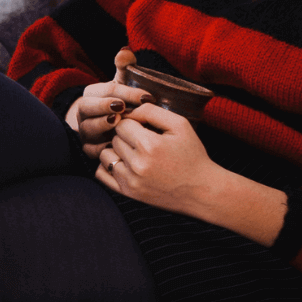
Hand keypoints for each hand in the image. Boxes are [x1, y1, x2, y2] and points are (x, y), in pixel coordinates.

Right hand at [65, 47, 154, 158]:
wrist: (112, 130)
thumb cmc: (122, 102)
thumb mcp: (124, 84)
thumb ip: (125, 67)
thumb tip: (125, 50)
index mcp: (91, 94)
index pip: (107, 89)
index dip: (126, 92)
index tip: (147, 97)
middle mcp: (84, 113)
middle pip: (88, 107)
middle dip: (105, 106)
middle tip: (123, 107)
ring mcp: (85, 132)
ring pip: (88, 128)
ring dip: (102, 125)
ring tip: (118, 123)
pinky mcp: (89, 149)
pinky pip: (92, 149)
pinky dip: (104, 147)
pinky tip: (119, 145)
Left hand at [95, 103, 287, 246]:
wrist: (201, 190)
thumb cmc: (192, 155)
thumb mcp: (180, 125)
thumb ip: (152, 111)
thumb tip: (129, 108)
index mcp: (149, 145)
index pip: (122, 124)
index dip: (132, 122)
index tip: (143, 127)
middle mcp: (137, 165)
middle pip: (114, 139)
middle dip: (125, 136)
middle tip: (142, 140)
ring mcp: (130, 181)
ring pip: (105, 155)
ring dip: (116, 151)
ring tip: (133, 152)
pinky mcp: (128, 193)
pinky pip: (101, 174)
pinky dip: (108, 166)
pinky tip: (124, 164)